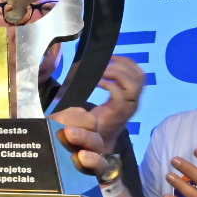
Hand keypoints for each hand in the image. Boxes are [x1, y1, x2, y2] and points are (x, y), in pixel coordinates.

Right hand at [51, 56, 145, 173]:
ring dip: (124, 66)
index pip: (120, 96)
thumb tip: (58, 104)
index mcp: (118, 113)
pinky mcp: (137, 91)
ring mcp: (136, 98)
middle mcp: (130, 105)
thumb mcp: (83, 122)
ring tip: (109, 61)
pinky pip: (139, 74)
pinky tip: (115, 60)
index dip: (109, 85)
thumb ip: (75, 115)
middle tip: (103, 70)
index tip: (97, 81)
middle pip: (133, 84)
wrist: (108, 136)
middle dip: (118, 73)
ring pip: (139, 77)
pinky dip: (129, 64)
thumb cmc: (94, 127)